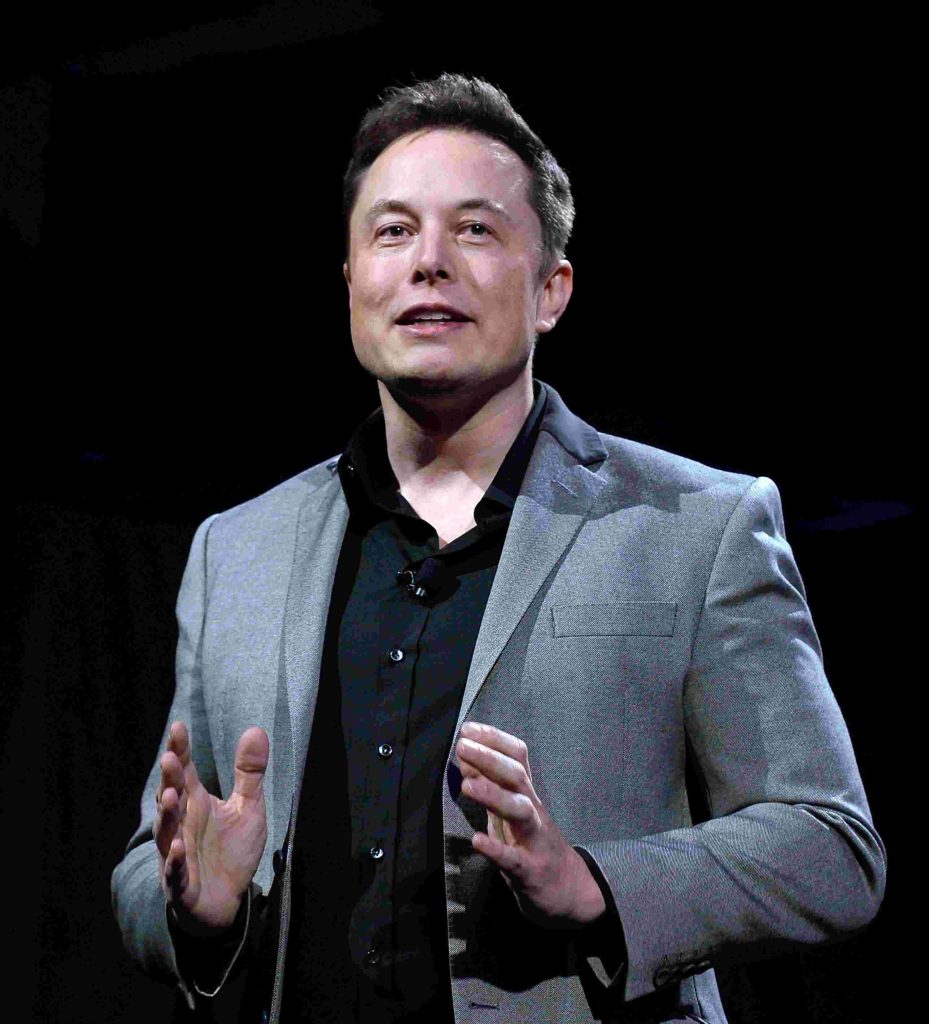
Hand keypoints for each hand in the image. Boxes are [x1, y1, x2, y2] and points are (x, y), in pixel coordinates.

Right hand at [154, 721, 268, 936]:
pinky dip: (174, 860)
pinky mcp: (180, 883)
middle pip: (171, 797)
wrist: (227, 901)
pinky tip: (176, 847)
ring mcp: (176, 853)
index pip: (184, 772)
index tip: (177, 727)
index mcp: (195, 803)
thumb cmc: (231, 850)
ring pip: (166, 831)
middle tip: (170, 758)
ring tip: (170, 795)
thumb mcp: (247, 807)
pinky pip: (175, 871)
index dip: (180, 751)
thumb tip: (256, 729)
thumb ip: (249, 773)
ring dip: (167, 814)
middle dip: (169, 779)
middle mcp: (181, 824)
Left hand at [455, 721, 605, 928]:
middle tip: (463, 746)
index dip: (494, 739)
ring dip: (493, 796)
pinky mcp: (531, 871)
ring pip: (519, 811)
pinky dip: (496, 849)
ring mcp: (535, 840)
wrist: (572, 893)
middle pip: (517, 777)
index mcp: (527, 795)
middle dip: (489, 759)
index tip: (468, 728)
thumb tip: (465, 756)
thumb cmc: (533, 846)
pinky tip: (478, 840)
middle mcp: (534, 811)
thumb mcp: (511, 812)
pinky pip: (514, 859)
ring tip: (467, 785)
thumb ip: (490, 785)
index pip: (517, 757)